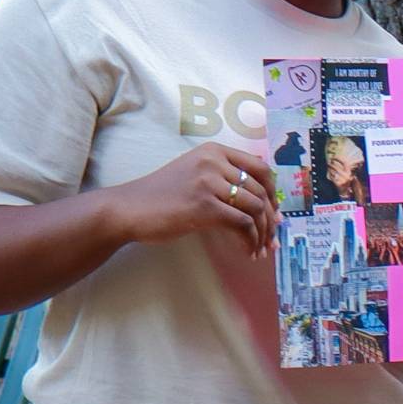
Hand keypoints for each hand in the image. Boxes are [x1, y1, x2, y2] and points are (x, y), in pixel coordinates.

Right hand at [113, 140, 276, 254]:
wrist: (128, 209)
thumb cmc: (161, 197)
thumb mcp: (194, 175)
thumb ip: (224, 180)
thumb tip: (267, 206)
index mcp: (213, 151)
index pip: (261, 168)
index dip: (273, 193)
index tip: (274, 213)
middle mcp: (214, 162)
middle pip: (261, 191)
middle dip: (270, 220)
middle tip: (271, 239)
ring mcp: (209, 182)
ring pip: (256, 209)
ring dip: (262, 234)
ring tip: (259, 249)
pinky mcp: (205, 205)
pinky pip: (243, 224)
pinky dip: (250, 240)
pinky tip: (247, 252)